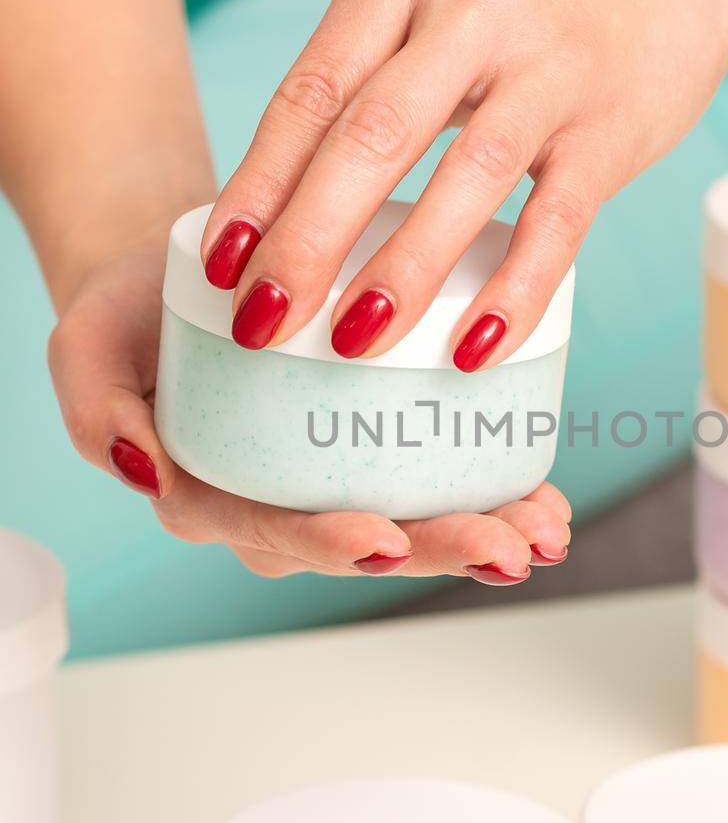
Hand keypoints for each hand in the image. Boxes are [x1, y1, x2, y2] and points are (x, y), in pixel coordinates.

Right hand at [48, 243, 570, 581]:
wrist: (178, 274)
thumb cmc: (130, 316)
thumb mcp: (85, 351)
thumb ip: (98, 414)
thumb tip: (147, 469)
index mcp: (216, 499)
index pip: (279, 532)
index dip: (334, 543)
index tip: (387, 539)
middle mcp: (283, 503)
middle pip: (370, 542)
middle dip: (445, 548)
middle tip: (509, 545)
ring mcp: (333, 478)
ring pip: (417, 520)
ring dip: (487, 531)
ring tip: (545, 530)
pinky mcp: (375, 444)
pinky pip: (437, 477)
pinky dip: (494, 487)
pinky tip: (543, 493)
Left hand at [201, 0, 727, 365]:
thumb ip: (374, 76)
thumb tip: (291, 212)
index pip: (311, 92)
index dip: (257, 185)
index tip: (219, 263)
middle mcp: (471, 9)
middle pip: (369, 137)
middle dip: (305, 241)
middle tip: (263, 322)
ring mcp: (550, 68)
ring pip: (461, 181)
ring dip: (399, 271)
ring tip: (350, 344)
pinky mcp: (613, 127)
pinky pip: (555, 223)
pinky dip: (512, 292)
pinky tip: (472, 349)